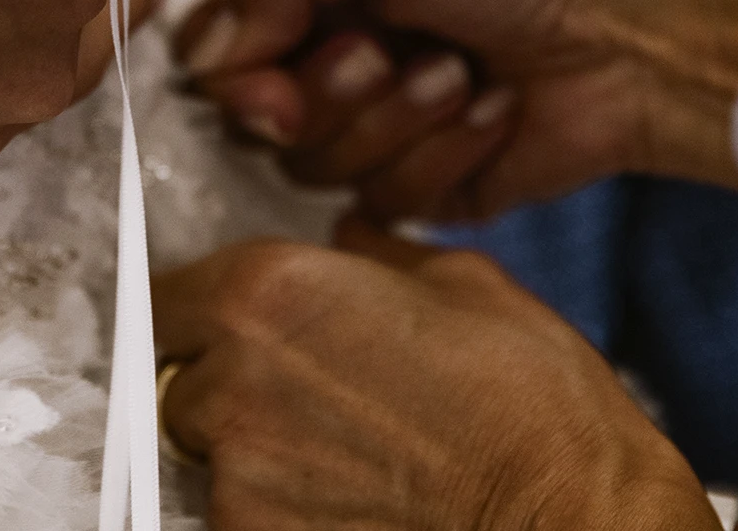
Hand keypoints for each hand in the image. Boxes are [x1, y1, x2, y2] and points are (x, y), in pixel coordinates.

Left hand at [153, 221, 722, 530]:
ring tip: (336, 452)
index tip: (224, 325)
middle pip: (176, 374)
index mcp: (270, 291)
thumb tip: (351, 235)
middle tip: (303, 394)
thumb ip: (376, 256)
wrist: (573, 524)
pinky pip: (234, 513)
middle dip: (221, 379)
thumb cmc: (532, 408)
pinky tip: (343, 498)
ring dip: (246, 448)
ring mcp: (239, 473)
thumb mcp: (464, 287)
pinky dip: (271, 507)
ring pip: (201, 451)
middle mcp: (235, 376)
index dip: (197, 310)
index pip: (165, 294)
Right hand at [178, 0, 737, 221]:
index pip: (218, 46)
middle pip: (257, 118)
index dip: (235, 77)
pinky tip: (494, 110)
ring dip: (395, 117)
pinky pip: (384, 202)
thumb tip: (211, 55)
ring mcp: (375, 122)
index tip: (270, 88)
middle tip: (385, 51)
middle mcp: (331, 51)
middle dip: (328, 91)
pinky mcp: (421, 183)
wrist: (636, 31)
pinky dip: (443, 154)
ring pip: (316, 166)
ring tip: (460, 71)